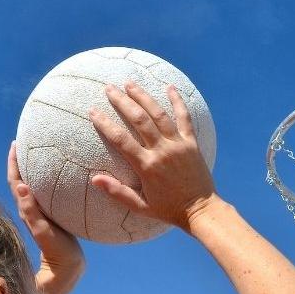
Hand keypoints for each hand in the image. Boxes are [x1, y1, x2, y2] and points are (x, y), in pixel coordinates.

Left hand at [8, 141, 84, 293]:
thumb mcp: (43, 231)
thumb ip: (32, 212)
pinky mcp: (51, 219)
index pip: (16, 181)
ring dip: (32, 171)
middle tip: (25, 142)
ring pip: (33, 188)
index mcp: (26, 210)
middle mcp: (30, 210)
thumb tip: (21, 188)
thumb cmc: (55, 252)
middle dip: (21, 161)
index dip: (13, 163)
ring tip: (38, 154)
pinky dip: (46, 183)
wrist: (66, 271)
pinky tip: (57, 179)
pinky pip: (45, 196)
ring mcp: (40, 215)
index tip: (15, 144)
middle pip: (21, 180)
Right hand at [87, 81, 217, 233]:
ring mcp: (178, 145)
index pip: (121, 139)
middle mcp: (162, 151)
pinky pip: (184, 118)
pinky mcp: (192, 143)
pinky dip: (177, 101)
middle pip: (139, 119)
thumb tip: (94, 179)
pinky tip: (170, 87)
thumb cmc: (168, 209)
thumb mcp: (140, 206)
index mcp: (147, 166)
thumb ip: (117, 192)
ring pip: (159, 114)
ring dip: (143, 96)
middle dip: (122, 101)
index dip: (105, 124)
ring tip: (130, 83)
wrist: (201, 210)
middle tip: (109, 88)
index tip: (93, 111)